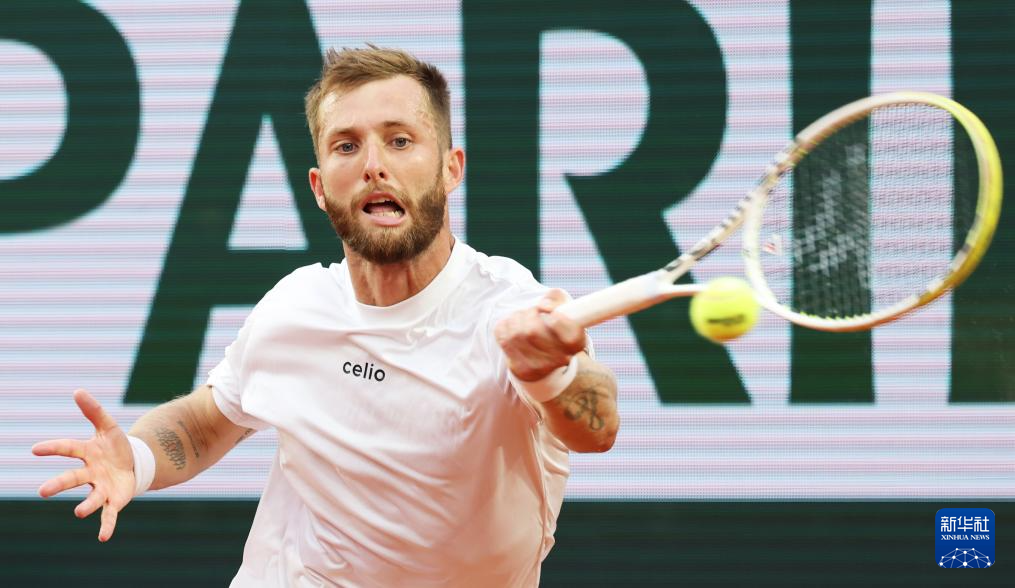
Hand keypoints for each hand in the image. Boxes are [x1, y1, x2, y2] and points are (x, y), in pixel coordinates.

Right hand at [32, 389, 135, 541]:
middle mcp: (89, 473)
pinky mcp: (114, 500)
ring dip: (85, 506)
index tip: (35, 449)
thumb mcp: (108, 426)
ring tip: (78, 513)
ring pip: (90, 498)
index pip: (68, 449)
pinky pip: (109, 514)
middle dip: (58, 485)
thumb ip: (94, 411)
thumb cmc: (115, 445)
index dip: (52, 448)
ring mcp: (101, 487)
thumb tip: (78, 391)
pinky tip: (103, 537)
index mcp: (86, 453)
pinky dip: (106, 525)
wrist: (134, 463)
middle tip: (43, 492)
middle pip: (72, 478)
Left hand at [494, 289, 585, 380]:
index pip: (563, 328)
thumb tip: (544, 306)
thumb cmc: (555, 326)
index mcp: (575, 344)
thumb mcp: (563, 307)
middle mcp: (559, 360)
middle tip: (533, 311)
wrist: (546, 354)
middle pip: (532, 331)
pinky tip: (513, 327)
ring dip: (516, 318)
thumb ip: (556, 298)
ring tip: (522, 318)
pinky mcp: (519, 368)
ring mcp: (538, 367)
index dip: (554, 316)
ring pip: (516, 334)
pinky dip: (505, 326)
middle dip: (529, 314)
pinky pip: (503, 338)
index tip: (551, 312)